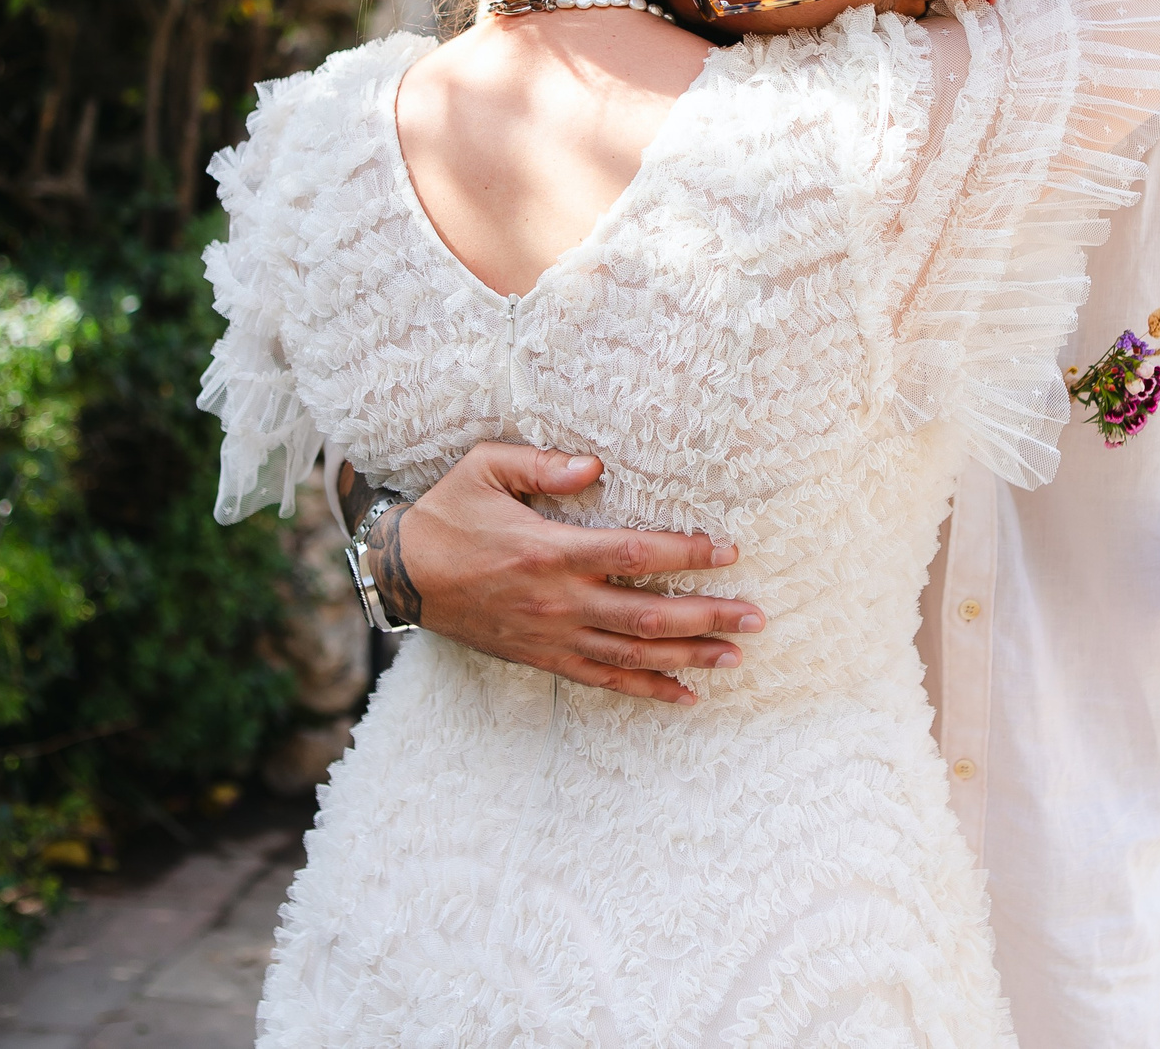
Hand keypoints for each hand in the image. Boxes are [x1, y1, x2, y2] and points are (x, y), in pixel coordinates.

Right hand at [376, 443, 764, 705]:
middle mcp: (558, 601)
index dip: (686, 556)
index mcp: (550, 551)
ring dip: (689, 657)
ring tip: (736, 657)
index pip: (634, 555)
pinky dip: (646, 691)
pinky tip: (685, 695)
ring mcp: (552, 635)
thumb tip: (594, 465)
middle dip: (708, 616)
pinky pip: (602, 680)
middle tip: (756, 617)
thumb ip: (541, 463)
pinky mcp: (542, 657)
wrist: (403, 574)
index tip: (729, 552)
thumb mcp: (484, 469)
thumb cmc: (449, 513)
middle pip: (648, 615)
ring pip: (633, 654)